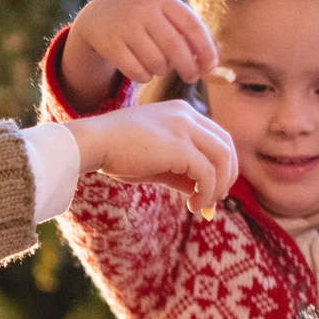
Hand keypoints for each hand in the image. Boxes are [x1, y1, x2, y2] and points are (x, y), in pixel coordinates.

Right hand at [57, 0, 220, 110]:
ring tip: (160, 67)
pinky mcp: (111, 45)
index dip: (205, 48)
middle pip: (175, 47)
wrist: (100, 14)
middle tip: (192, 77)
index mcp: (163, 0)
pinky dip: (145, 77)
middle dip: (188, 67)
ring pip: (156, 63)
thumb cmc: (143, 19)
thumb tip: (211, 65)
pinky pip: (137, 72)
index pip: (192, 25)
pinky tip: (144, 71)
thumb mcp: (163, 15)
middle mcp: (144, 10)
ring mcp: (126, 27)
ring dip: (163, 71)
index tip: (211, 66)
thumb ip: (185, 33)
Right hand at [66, 102, 238, 217]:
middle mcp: (187, 115)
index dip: (219, 166)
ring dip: (219, 186)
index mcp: (182, 113)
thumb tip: (201, 192)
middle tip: (213, 201)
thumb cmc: (116, 152)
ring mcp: (185, 128)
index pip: (216, 137)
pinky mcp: (180, 147)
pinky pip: (207, 172)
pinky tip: (194, 205)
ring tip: (203, 206)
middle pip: (226, 145)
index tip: (209, 190)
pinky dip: (207, 192)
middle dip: (226, 176)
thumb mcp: (155, 161)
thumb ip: (181, 171)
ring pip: (223, 157)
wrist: (93, 143)